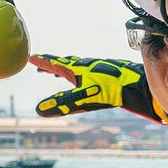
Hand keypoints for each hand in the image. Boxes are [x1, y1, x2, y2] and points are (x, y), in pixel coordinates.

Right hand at [29, 55, 160, 120]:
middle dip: (50, 65)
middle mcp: (85, 66)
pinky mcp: (106, 72)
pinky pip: (86, 71)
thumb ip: (62, 104)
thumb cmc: (110, 91)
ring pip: (75, 67)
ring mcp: (96, 68)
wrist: (136, 85)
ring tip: (56, 74)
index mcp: (77, 70)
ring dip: (63, 69)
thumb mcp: (83, 99)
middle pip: (63, 64)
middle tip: (39, 66)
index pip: (54, 64)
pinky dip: (77, 73)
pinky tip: (84, 79)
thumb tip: (39, 110)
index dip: (42, 62)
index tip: (31, 57)